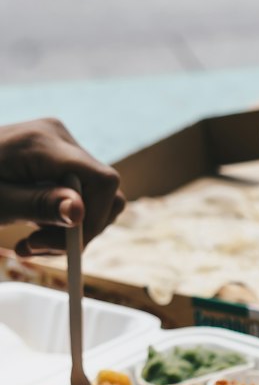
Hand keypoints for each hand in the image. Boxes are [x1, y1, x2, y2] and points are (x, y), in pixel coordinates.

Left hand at [0, 118, 124, 253]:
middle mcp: (58, 136)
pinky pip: (80, 193)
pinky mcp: (57, 156)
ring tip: (30, 243)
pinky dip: (63, 218)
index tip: (69, 248)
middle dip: (78, 230)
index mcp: (43, 143)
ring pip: (95, 198)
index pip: (102, 181)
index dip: (95, 219)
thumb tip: (79, 211)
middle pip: (103, 193)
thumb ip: (39, 205)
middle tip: (36, 249)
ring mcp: (59, 144)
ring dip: (70, 230)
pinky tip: (34, 228)